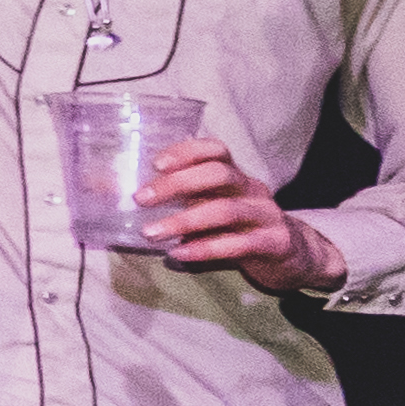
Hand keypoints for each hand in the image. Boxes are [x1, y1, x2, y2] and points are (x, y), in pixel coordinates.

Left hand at [135, 138, 337, 288]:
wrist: (294, 255)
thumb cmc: (239, 227)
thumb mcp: (210, 208)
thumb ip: (176, 200)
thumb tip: (110, 191)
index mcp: (234, 176)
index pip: (216, 150)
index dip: (187, 152)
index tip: (156, 163)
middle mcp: (252, 189)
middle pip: (218, 174)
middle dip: (177, 184)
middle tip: (141, 199)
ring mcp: (266, 215)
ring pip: (226, 210)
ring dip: (183, 221)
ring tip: (150, 233)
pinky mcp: (275, 243)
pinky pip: (239, 244)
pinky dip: (205, 249)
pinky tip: (179, 253)